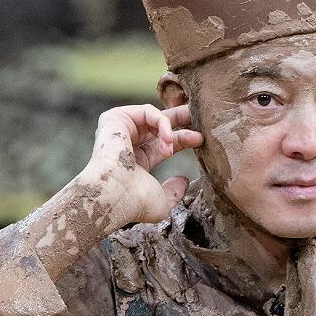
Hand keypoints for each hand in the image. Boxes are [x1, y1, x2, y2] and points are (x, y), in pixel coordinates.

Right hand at [80, 104, 203, 223]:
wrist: (114, 196)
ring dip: (171, 130)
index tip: (201, 139)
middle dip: (181, 119)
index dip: (184, 139)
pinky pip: (147, 111)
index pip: (165, 143)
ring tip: (175, 146)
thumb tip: (183, 180)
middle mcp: (128, 143)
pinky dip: (162, 123)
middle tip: (200, 116)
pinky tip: (167, 140)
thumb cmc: (134, 203)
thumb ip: (174, 193)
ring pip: (155, 116)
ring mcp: (120, 130)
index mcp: (138, 161)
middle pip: (159, 124)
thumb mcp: (162, 202)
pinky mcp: (115, 118)